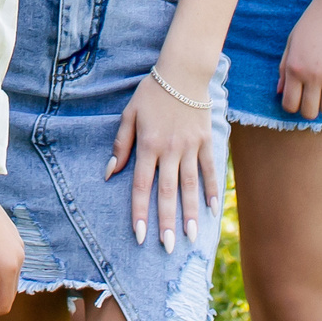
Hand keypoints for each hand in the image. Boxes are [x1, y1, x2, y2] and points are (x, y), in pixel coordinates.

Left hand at [108, 67, 215, 250]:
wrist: (182, 72)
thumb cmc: (151, 93)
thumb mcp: (129, 114)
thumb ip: (121, 144)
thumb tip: (109, 172)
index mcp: (148, 144)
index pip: (141, 185)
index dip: (139, 211)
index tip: (139, 235)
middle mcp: (169, 150)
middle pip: (167, 192)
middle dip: (166, 222)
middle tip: (166, 248)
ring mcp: (190, 147)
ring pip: (190, 186)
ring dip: (189, 213)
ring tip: (189, 238)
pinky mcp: (206, 142)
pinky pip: (210, 170)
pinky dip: (212, 190)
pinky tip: (212, 210)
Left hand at [276, 0, 321, 121]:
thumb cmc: (312, 22)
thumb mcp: (292, 42)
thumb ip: (284, 68)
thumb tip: (279, 92)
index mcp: (294, 67)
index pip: (290, 105)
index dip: (293, 106)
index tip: (299, 99)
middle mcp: (311, 74)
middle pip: (310, 112)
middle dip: (311, 108)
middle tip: (314, 96)